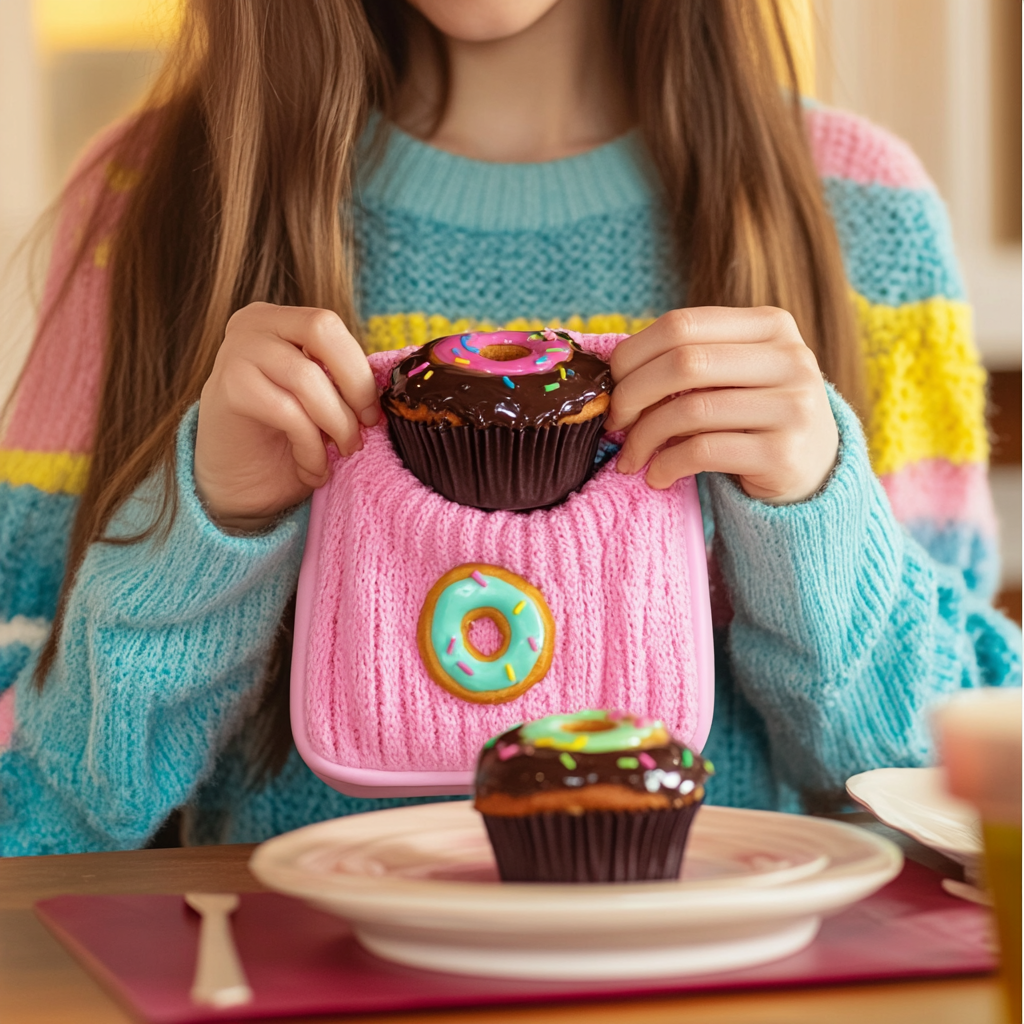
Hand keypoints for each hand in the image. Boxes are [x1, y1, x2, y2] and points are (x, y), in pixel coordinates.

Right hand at [195, 302, 378, 531]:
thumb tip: (391, 380)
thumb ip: (343, 380)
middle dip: (354, 383)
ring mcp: (234, 352)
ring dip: (336, 423)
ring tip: (342, 453)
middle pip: (319, 329)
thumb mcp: (322, 401)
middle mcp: (253, 325)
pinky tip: (313, 469)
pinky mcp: (227, 389)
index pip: (329, 325)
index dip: (359, 369)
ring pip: (306, 377)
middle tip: (364, 428)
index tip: (373, 413)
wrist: (236, 485)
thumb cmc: (287, 440)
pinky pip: (287, 412)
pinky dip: (310, 448)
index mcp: (280, 321)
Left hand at [605, 306, 838, 503]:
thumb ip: (690, 359)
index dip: (633, 354)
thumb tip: (614, 371)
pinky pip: (703, 451)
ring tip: (631, 457)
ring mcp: (792, 406)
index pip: (681, 324)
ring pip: (690, 410)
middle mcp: (790, 359)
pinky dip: (667, 465)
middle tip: (614, 421)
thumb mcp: (734, 374)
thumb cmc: (754, 418)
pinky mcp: (783, 453)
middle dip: (633, 394)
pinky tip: (658, 475)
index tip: (613, 383)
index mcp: (771, 325)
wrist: (815, 472)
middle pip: (683, 362)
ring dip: (644, 437)